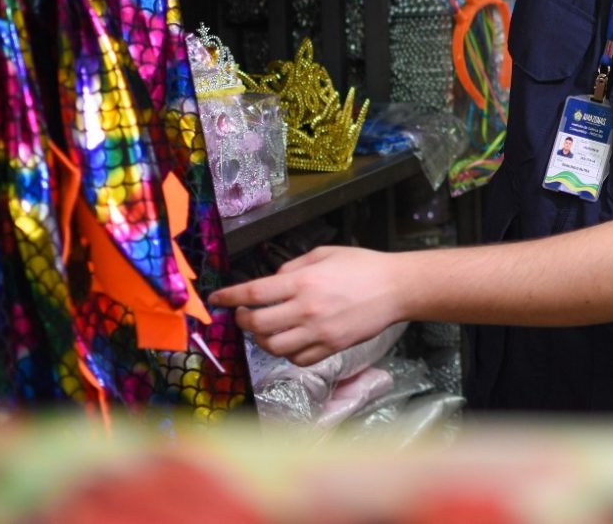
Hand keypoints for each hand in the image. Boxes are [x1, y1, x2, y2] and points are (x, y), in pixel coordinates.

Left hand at [208, 246, 402, 365]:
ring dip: (262, 339)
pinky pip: (298, 359)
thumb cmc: (363, 265)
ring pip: (274, 347)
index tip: (216, 300)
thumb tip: (272, 281)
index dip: (230, 298)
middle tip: (243, 316)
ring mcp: (319, 333)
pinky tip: (289, 342)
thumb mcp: (324, 254)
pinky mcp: (331, 348)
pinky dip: (287, 353)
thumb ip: (293, 267)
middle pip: (258, 324)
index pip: (254, 293)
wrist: (396, 289)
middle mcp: (306, 310)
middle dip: (243, 321)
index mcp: (303, 282)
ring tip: (265, 330)